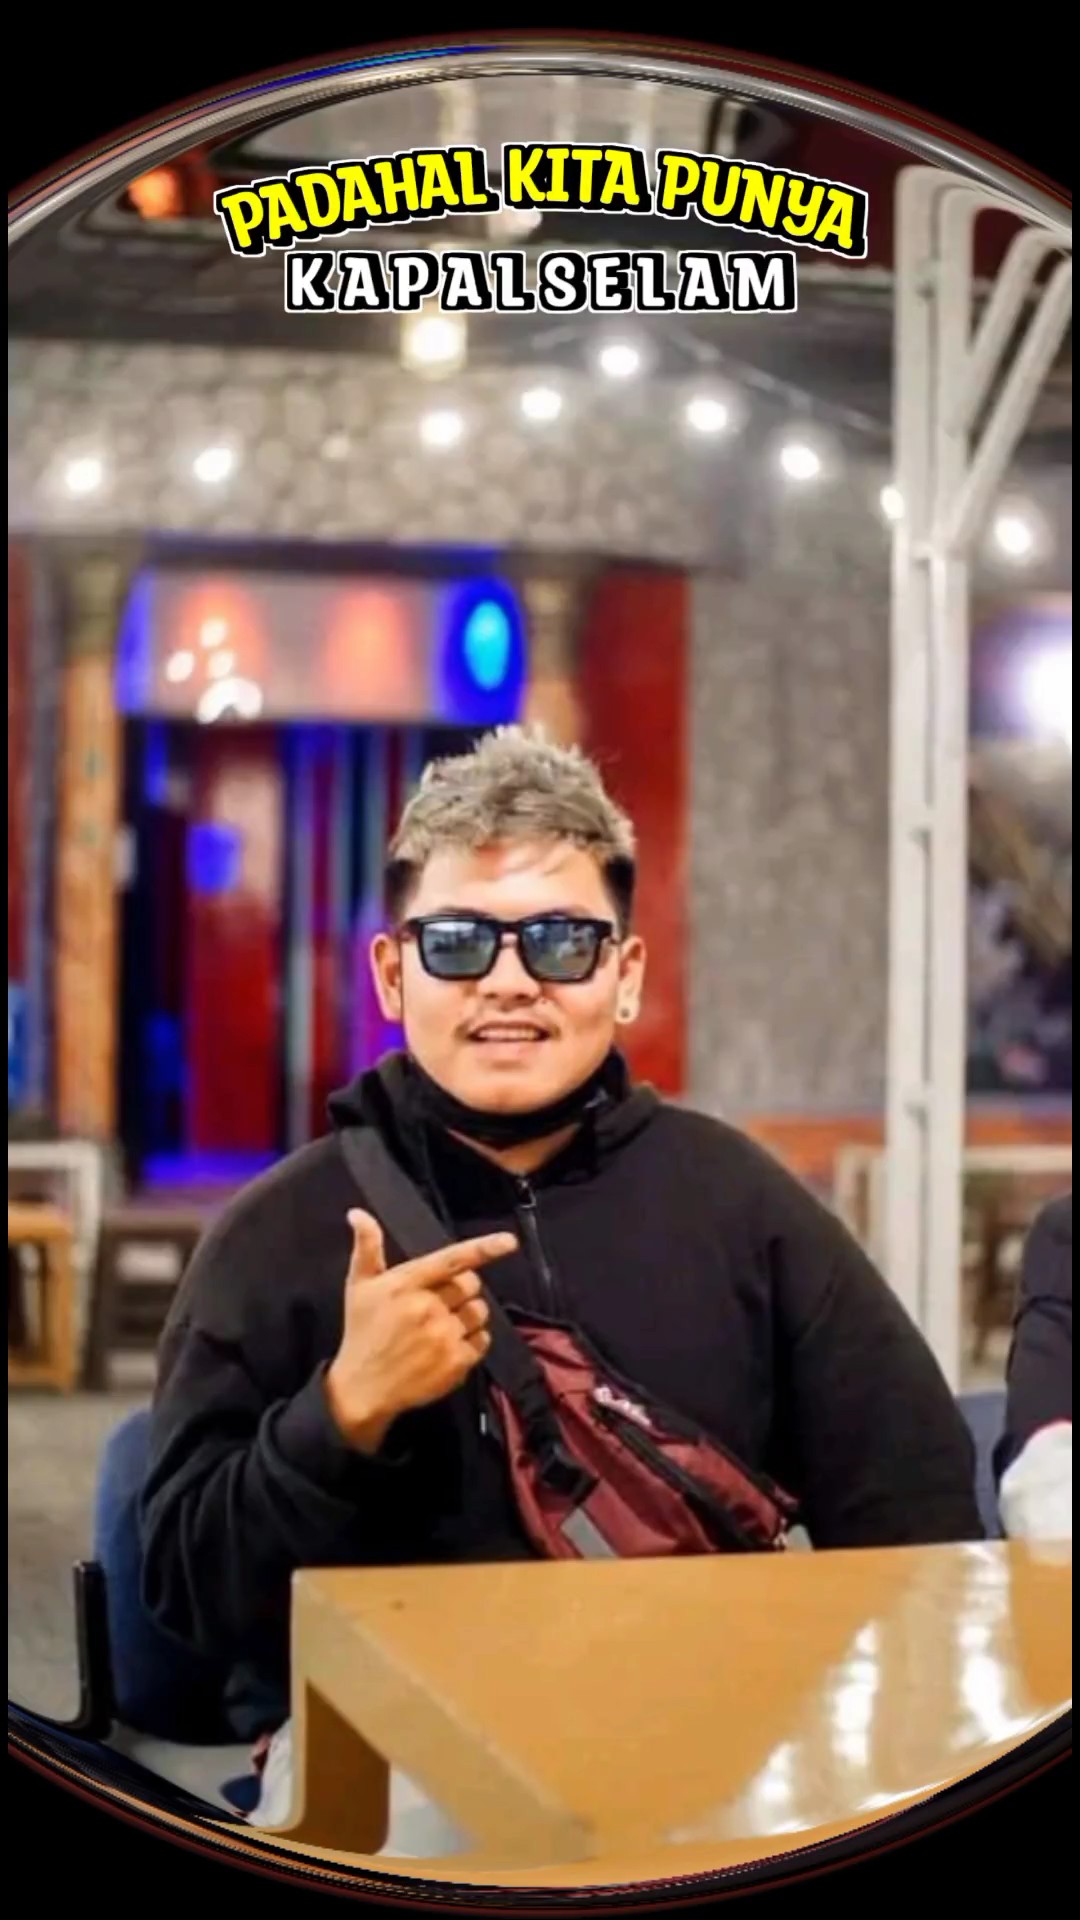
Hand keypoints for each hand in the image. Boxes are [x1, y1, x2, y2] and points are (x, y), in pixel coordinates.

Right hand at [325, 1209, 516, 1454]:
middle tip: (441, 1302)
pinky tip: (450, 1345)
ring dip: (469, 1315)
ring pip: (480, 1312)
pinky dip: (474, 1341)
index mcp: (406, 1284)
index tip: (510, 1241)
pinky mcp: (456, 1363)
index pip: (452, 1260)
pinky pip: (483, 1340)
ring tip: (445, 1325)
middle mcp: (428, 1308)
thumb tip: (357, 1212)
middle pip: (472, 1285)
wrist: (363, 1388)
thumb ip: (367, 1247)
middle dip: (463, 1290)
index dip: (484, 1248)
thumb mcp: (358, 1286)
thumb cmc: (363, 1331)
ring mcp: (444, 1336)